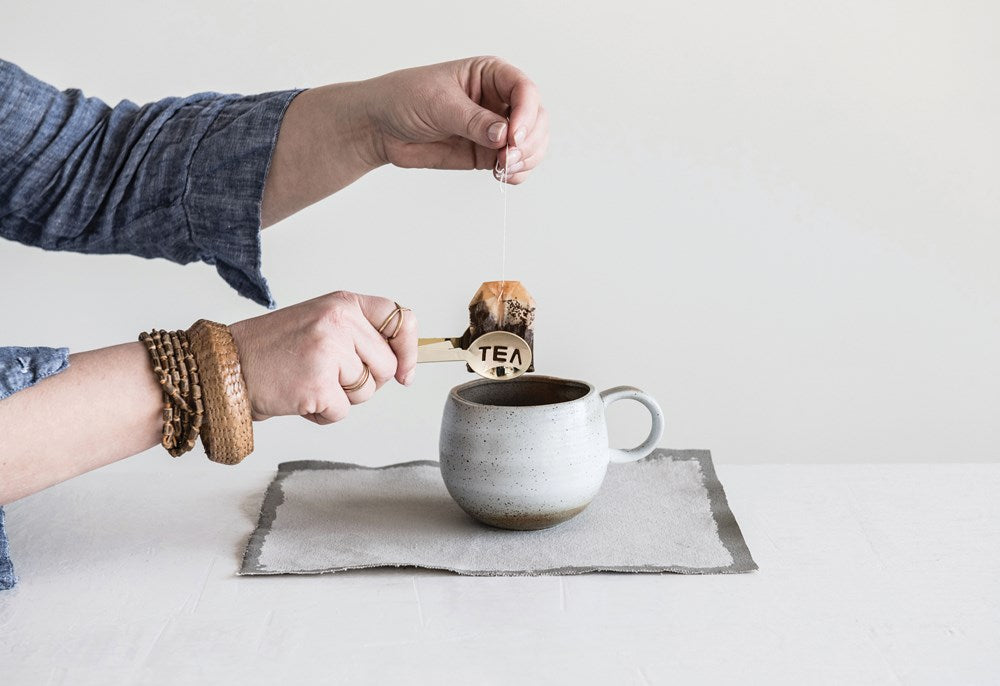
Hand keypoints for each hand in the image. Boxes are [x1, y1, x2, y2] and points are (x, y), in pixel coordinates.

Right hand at [227, 291, 416, 423]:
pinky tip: (300, 396)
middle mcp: (340, 322)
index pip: (400, 319)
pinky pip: (343, 411)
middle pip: (386, 365)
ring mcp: (330, 351)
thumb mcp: (321, 322)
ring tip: (309, 380)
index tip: (405, 370)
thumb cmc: (273, 349)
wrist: (227, 366)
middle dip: (364, 380)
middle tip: (327, 372)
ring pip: (367, 391)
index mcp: (343, 304)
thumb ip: (359, 334)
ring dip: (341, 397)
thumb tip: (402, 363)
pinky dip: (323, 413)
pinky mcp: (319, 383)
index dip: (408, 348)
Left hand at [363, 56, 548, 184]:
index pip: (524, 90)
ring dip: (526, 159)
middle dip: (530, 140)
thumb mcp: (439, 104)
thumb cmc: (405, 100)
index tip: (513, 135)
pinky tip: (504, 176)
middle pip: (536, 119)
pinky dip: (516, 173)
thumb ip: (473, 120)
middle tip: (509, 157)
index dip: (526, 113)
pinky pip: (514, 165)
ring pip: (531, 144)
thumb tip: (503, 135)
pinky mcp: (487, 154)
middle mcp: (498, 100)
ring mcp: (495, 129)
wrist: (381, 127)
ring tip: (505, 169)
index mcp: (490, 74)